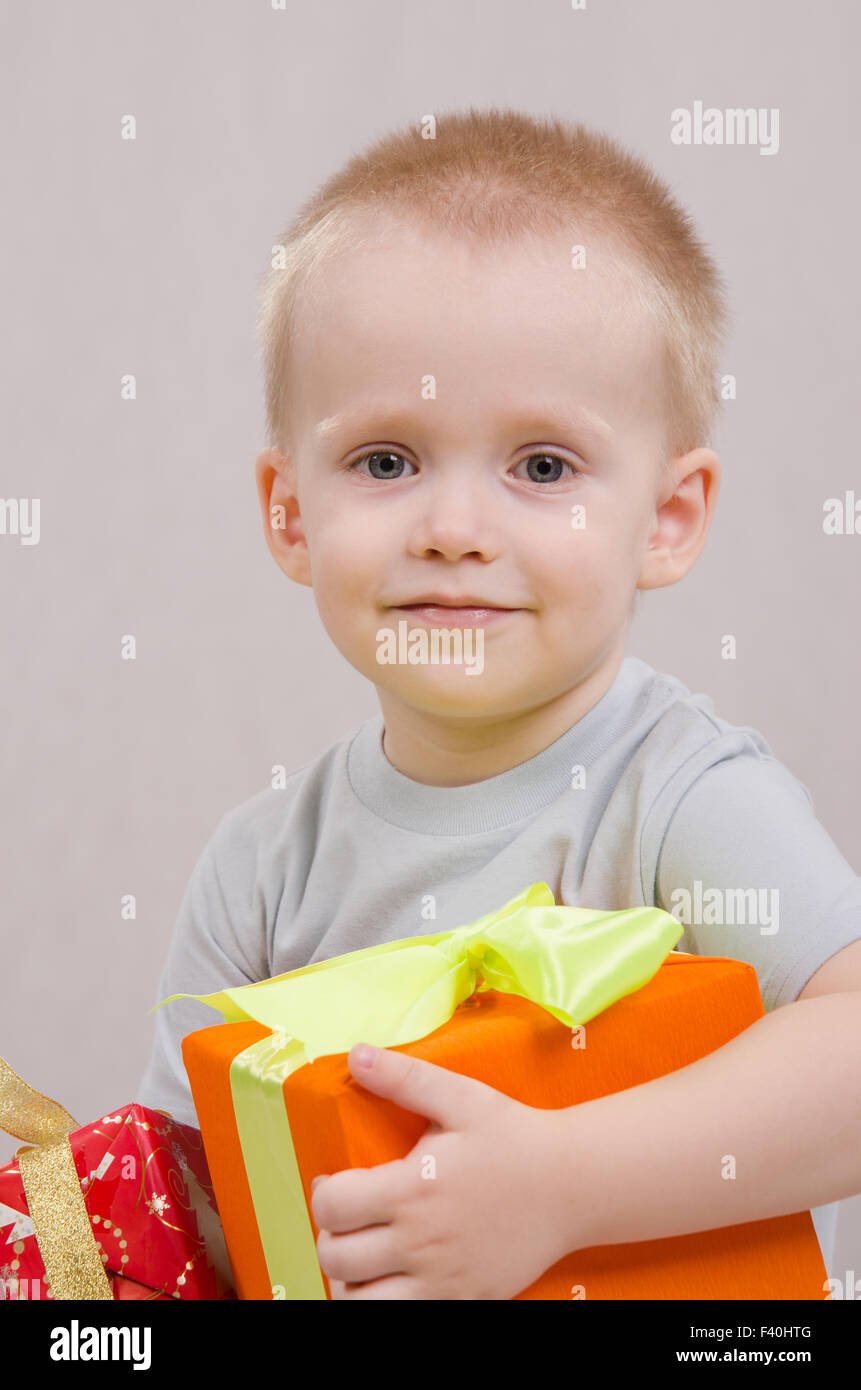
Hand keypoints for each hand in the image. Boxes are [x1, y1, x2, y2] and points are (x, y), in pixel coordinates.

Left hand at [310, 1042, 579, 1299]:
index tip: (335, 1184)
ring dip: (350, 1281)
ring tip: (362, 1256)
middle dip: (331, 1236)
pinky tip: (394, 1278)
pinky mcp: (463, 1301)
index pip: (332, 1208)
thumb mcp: (461, 1097)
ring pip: (360, 1304)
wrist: (573, 1184)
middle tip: (348, 1219)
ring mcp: (442, 1281)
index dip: (323, 1195)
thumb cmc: (514, 1137)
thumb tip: (356, 1054)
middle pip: (337, 1259)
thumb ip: (404, 1078)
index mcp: (413, 1190)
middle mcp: (421, 1242)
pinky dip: (385, 1302)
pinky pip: (404, 1320)